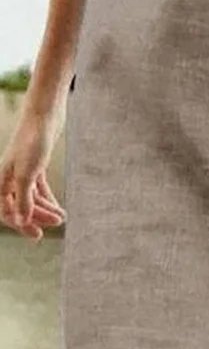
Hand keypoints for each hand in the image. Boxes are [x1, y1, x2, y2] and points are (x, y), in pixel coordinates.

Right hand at [0, 109, 65, 240]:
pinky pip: (39, 188)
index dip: (21, 224)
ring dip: (46, 208)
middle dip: (37, 217)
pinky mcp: (36, 164)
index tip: (37, 235)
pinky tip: (58, 207)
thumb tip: (20, 221)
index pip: (7, 210)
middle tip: (55, 225)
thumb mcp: (28, 174)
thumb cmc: (32, 140)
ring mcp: (24, 170)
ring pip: (32, 197)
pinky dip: (48, 198)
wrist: (44, 113)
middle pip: (21, 205)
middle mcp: (10, 177)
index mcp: (2, 180)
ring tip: (62, 217)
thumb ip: (23, 199)